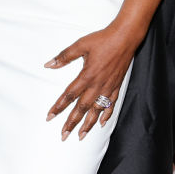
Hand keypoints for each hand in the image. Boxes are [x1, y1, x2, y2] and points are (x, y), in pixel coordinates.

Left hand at [44, 23, 142, 140]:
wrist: (125, 38)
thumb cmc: (103, 40)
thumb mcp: (80, 45)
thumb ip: (64, 56)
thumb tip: (49, 64)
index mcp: (87, 76)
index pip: (69, 95)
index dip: (58, 107)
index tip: (50, 117)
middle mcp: (97, 85)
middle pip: (82, 108)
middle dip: (72, 123)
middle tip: (64, 135)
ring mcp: (108, 87)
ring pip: (96, 110)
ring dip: (88, 124)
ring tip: (81, 135)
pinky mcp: (116, 86)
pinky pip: (111, 104)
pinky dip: (106, 115)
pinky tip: (101, 123)